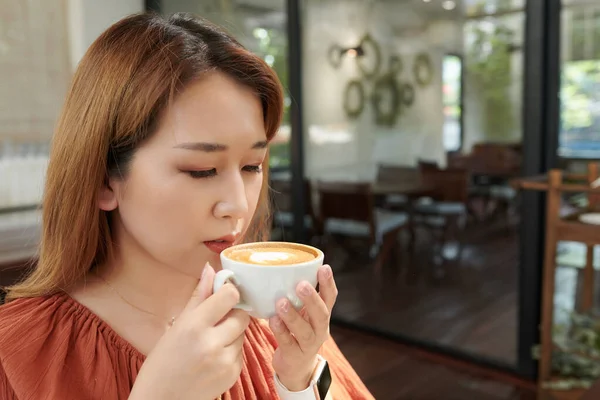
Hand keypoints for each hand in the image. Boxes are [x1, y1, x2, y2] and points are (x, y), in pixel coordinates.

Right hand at [129, 263, 249, 399]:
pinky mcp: (232, 375)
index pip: (229, 296)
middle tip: (217, 321)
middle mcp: (211, 343)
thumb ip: (198, 297)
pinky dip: (231, 352)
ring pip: (242, 334)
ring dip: (232, 334)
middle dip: (233, 314)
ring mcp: (224, 361)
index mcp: (193, 326)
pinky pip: (241, 353)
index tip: (224, 295)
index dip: (229, 292)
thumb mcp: (176, 326)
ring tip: (210, 343)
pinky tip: (212, 358)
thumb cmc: (162, 363)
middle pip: (242, 315)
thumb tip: (210, 268)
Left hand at [269, 264, 337, 391]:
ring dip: (293, 316)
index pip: (330, 298)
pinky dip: (281, 331)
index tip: (324, 268)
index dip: (328, 283)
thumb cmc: (298, 333)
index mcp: (322, 316)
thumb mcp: (304, 314)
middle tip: (302, 285)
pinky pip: (288, 343)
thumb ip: (299, 297)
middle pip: (322, 315)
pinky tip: (272, 320)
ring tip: (282, 302)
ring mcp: (308, 345)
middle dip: (312, 300)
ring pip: (305, 331)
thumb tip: (283, 269)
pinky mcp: (295, 356)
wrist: (297, 368)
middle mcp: (320, 330)